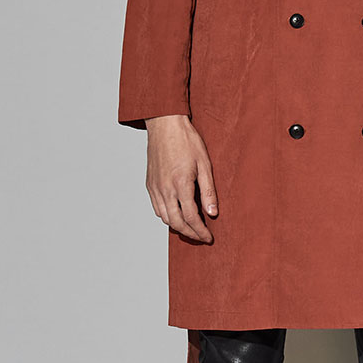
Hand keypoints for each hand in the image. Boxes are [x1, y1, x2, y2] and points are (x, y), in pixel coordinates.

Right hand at [144, 114, 216, 242]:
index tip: (209, 237)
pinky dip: (166, 217)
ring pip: (164, 218)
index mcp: (181, 184)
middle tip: (201, 237)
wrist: (164, 125)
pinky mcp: (150, 184)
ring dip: (178, 227)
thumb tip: (212, 213)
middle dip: (190, 234)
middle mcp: (165, 189)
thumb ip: (208, 190)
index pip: (191, 217)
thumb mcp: (204, 163)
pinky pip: (156, 208)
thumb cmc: (186, 140)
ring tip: (191, 229)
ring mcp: (155, 187)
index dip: (200, 231)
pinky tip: (176, 215)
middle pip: (176, 222)